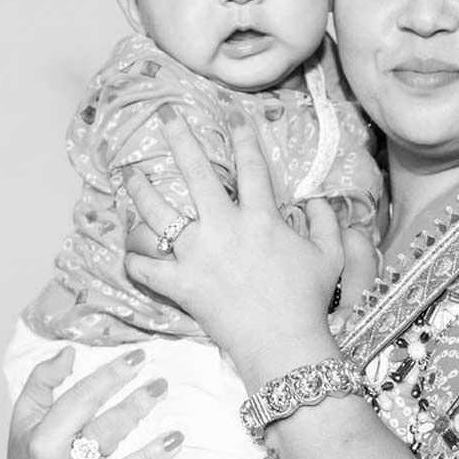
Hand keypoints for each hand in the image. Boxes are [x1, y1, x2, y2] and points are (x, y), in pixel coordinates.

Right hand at [5, 346, 183, 458]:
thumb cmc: (30, 455)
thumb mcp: (25, 415)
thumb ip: (42, 379)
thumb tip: (68, 352)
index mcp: (43, 442)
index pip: (81, 401)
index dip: (110, 376)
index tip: (139, 357)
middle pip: (103, 436)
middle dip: (134, 409)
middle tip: (161, 385)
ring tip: (177, 436)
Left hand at [123, 109, 343, 384]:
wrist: (283, 344)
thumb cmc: (308, 300)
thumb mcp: (330, 257)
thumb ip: (327, 223)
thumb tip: (319, 199)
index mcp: (260, 218)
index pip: (251, 167)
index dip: (244, 137)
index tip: (232, 115)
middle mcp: (224, 228)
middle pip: (196, 173)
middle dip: (179, 138)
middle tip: (164, 114)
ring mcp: (198, 256)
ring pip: (159, 214)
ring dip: (141, 191)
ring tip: (129, 174)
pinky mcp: (181, 284)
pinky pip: (148, 269)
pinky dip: (136, 261)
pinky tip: (129, 251)